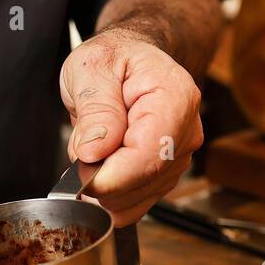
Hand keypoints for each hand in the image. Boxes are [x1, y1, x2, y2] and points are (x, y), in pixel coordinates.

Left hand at [59, 28, 203, 226]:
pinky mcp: (163, 177)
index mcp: (174, 100)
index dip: (110, 177)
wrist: (131, 59)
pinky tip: (104, 162)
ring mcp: (177, 159)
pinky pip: (131, 204)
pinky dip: (109, 192)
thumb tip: (94, 151)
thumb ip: (95, 109)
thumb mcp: (92, 68)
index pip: (147, 157)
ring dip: (102, 183)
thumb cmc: (114, 59)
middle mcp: (185, 133)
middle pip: (140, 184)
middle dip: (100, 177)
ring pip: (132, 201)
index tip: (80, 177)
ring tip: (97, 144)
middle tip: (84, 142)